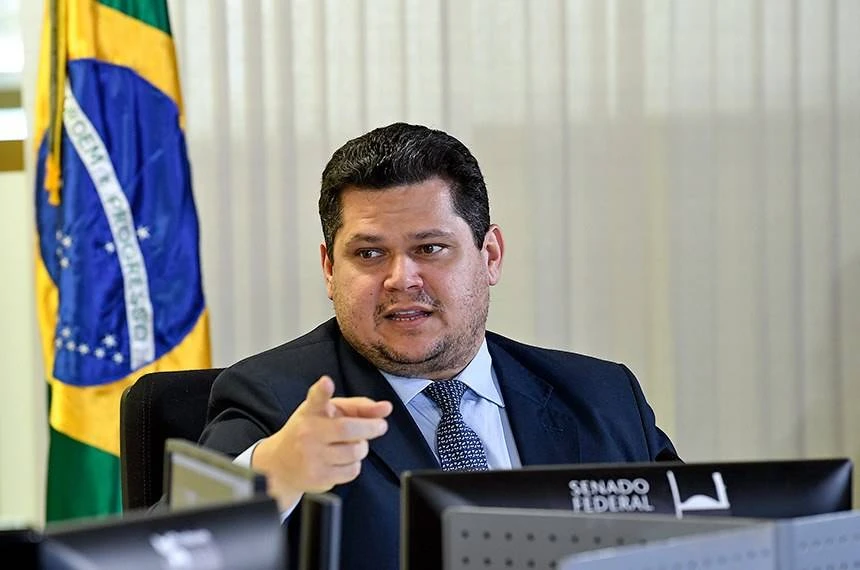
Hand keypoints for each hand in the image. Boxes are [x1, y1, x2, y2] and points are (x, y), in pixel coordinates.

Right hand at [252, 375, 392, 510]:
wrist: (280, 464)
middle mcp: (308, 432)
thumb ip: (358, 407)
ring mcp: (311, 456)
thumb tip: (386, 408)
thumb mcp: (330, 412)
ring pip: (355, 451)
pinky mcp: (318, 477)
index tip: (327, 383)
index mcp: (311, 411)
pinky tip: (342, 460)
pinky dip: (354, 464)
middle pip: (347, 429)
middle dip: (371, 427)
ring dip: (362, 447)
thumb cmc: (311, 432)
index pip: (316, 399)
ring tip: (352, 445)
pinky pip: (352, 470)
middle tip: (380, 426)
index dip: (322, 390)